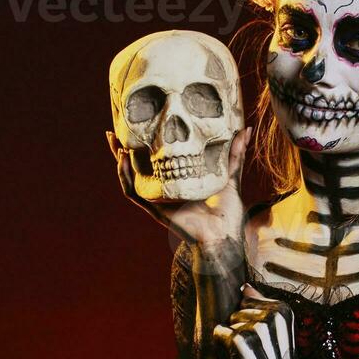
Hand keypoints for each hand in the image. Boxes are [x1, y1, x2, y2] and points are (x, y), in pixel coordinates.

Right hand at [108, 127, 251, 249]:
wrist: (223, 235)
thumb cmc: (228, 213)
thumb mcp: (230, 175)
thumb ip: (234, 153)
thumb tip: (244, 129)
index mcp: (178, 184)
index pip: (156, 161)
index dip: (145, 144)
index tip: (139, 123)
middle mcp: (164, 192)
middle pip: (137, 168)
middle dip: (123, 151)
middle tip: (113, 132)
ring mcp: (158, 201)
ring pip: (131, 179)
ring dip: (120, 161)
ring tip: (115, 142)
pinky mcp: (155, 209)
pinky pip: (134, 192)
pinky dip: (126, 177)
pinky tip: (124, 160)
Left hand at [213, 285, 311, 358]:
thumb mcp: (276, 330)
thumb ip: (262, 306)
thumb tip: (245, 287)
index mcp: (283, 308)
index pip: (248, 300)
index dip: (249, 321)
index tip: (263, 341)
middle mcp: (271, 314)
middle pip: (236, 311)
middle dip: (240, 328)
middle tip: (257, 351)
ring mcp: (255, 327)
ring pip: (228, 322)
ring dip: (233, 339)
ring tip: (250, 356)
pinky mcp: (239, 340)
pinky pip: (219, 332)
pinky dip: (223, 346)